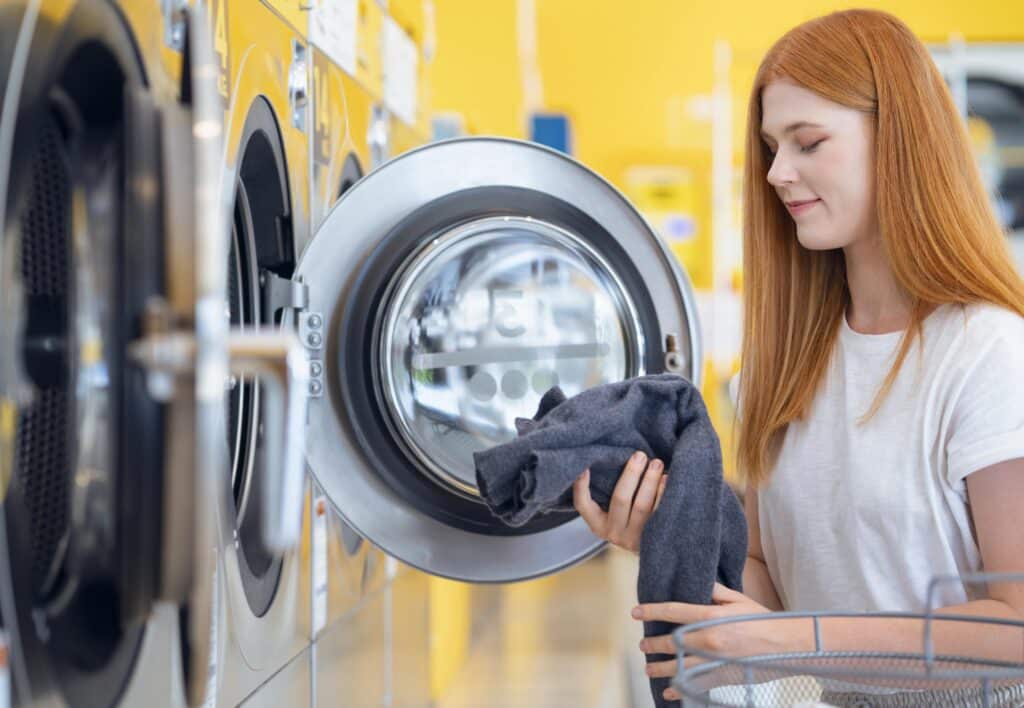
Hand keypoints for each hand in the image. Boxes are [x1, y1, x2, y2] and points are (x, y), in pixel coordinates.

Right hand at [572, 450, 666, 552]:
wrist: (660, 549)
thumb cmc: (633, 519)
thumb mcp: (615, 511)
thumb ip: (610, 491)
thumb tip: (597, 463)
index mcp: (600, 525)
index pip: (583, 505)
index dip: (581, 486)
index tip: (584, 466)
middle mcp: (615, 534)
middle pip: (620, 499)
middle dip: (631, 474)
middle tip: (640, 455)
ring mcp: (635, 539)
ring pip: (642, 506)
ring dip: (650, 481)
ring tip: (657, 463)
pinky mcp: (654, 538)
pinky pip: (659, 513)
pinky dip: (663, 493)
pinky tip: (667, 478)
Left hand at [632, 583, 808, 701]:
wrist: (788, 645)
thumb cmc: (763, 619)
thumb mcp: (739, 599)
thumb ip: (715, 592)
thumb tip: (699, 583)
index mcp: (711, 616)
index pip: (674, 611)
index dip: (652, 610)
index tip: (636, 612)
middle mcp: (710, 639)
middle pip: (672, 641)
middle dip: (653, 643)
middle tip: (642, 644)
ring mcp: (715, 660)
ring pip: (679, 666)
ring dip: (660, 668)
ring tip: (648, 667)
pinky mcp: (723, 676)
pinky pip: (696, 684)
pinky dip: (680, 689)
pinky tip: (669, 692)